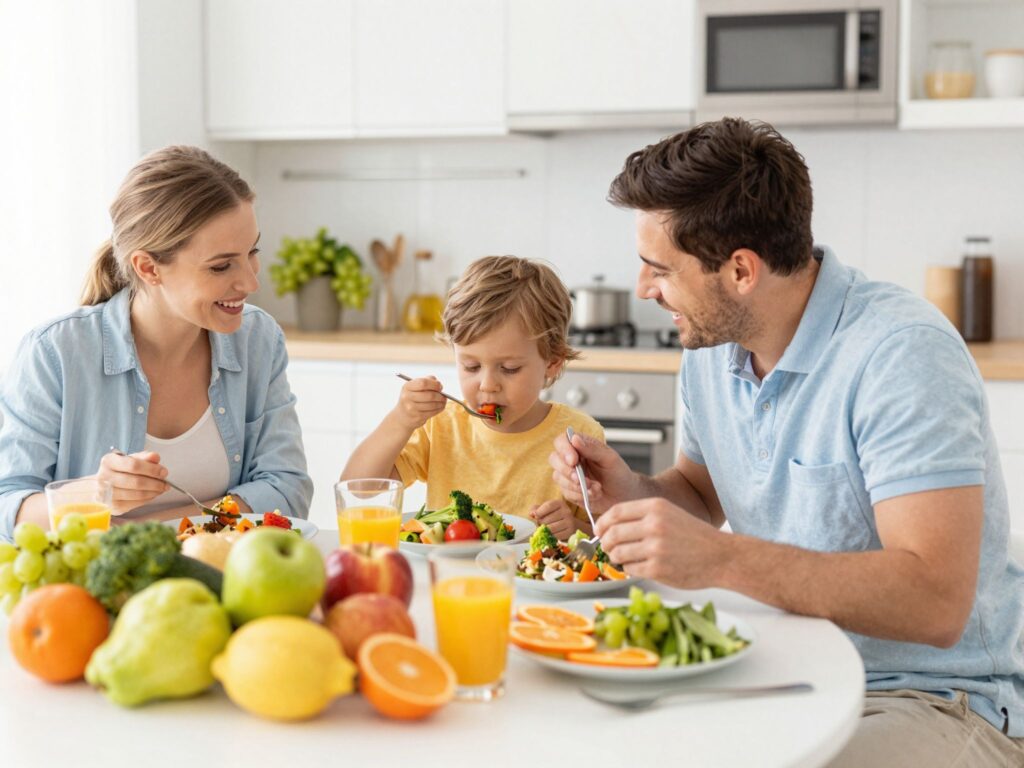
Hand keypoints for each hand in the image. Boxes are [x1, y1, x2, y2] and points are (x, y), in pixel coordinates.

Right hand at [96, 450, 167, 514]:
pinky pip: (136, 503)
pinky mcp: (113, 506)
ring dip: (154, 492)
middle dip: (156, 483)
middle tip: (166, 483)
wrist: (102, 487)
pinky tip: (152, 494)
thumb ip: (144, 457)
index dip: (152, 469)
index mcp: (109, 461)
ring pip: (138, 494)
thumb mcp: (130, 459)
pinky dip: (148, 499)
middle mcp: (104, 478)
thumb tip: (155, 457)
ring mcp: (107, 494)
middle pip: (137, 482)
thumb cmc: (119, 471)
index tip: (164, 472)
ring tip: (161, 488)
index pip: (134, 465)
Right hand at [391, 376, 445, 430]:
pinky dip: (439, 409)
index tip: (439, 386)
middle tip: (444, 395)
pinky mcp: (417, 417)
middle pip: (430, 395)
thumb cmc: (411, 398)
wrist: (402, 417)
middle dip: (440, 395)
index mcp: (407, 387)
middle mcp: (407, 397)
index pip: (423, 383)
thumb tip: (438, 384)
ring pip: (433, 404)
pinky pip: (432, 412)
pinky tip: (440, 406)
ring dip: (441, 402)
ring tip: (443, 400)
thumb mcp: (414, 387)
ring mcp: (411, 408)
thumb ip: (426, 381)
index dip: (434, 384)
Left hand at [529, 499, 582, 540]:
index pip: (548, 506)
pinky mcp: (570, 532)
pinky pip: (556, 536)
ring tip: (545, 530)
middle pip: (547, 519)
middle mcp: (566, 511)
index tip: (535, 516)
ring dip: (545, 531)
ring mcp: (569, 522)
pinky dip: (551, 536)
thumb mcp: (546, 510)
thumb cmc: (555, 516)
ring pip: (550, 529)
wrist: (571, 525)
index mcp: (559, 503)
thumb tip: (531, 514)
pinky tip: (551, 535)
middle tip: (540, 525)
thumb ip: (536, 509)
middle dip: (541, 524)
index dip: (539, 512)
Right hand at [548, 431, 634, 513]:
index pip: (562, 441)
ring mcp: (568, 476)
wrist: (624, 496)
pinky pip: (566, 493)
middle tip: (581, 479)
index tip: (573, 460)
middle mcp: (571, 459)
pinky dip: (580, 495)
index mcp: (580, 446)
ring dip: (577, 485)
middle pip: (554, 459)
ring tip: (596, 488)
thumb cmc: (619, 474)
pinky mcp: (569, 491)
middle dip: (567, 471)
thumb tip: (574, 438)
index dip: (564, 450)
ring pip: (558, 477)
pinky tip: (594, 494)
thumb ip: (592, 449)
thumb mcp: (610, 459)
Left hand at [595, 497, 724, 586]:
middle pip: (612, 534)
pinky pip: (630, 569)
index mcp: (655, 507)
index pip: (615, 512)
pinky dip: (631, 569)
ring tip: (628, 558)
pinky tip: (642, 566)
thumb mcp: (669, 513)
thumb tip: (609, 526)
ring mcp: (655, 548)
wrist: (722, 556)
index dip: (602, 523)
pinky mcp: (657, 569)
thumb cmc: (694, 536)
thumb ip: (641, 516)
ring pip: (618, 553)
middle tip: (609, 548)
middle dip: (606, 543)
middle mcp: (653, 525)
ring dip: (618, 558)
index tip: (599, 531)